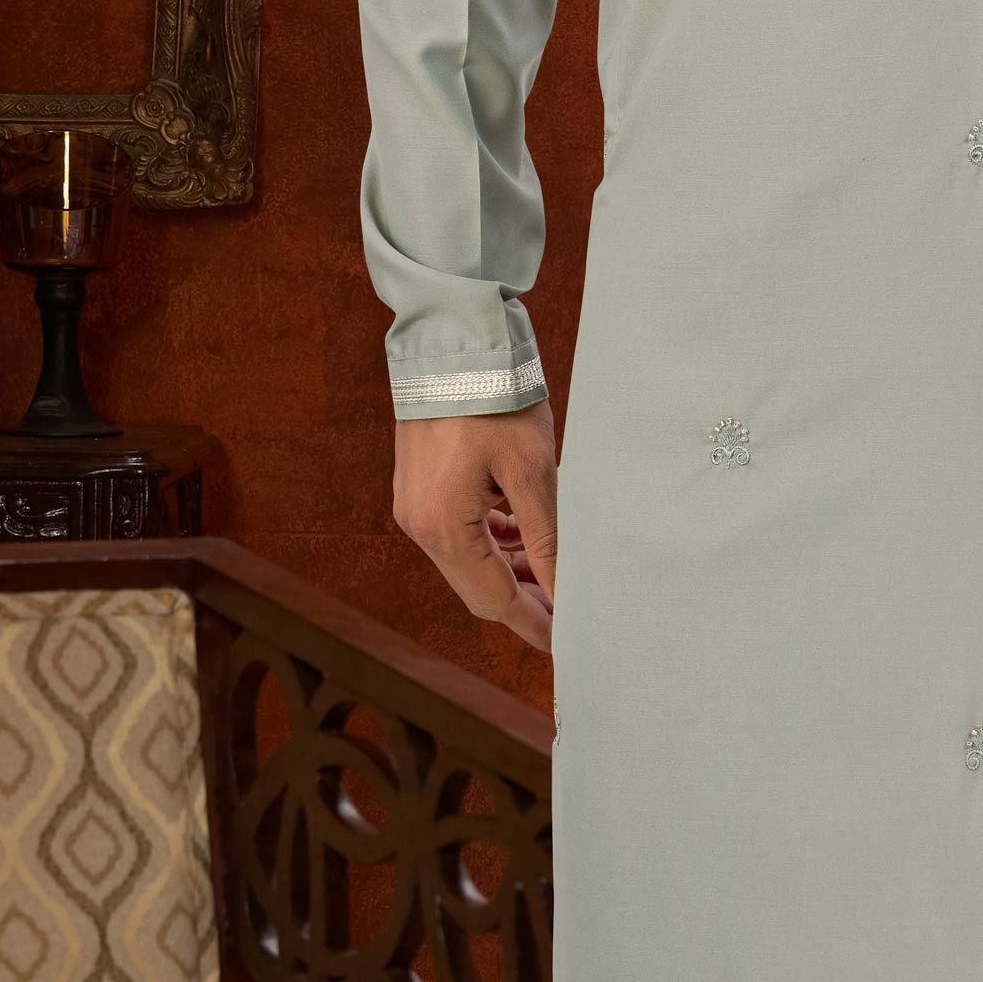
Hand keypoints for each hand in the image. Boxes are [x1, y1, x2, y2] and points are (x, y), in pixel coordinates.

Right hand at [392, 398, 558, 652]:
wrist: (452, 342)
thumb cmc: (494, 399)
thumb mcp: (531, 470)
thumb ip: (546, 537)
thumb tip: (564, 590)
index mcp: (444, 530)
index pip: (495, 600)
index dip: (534, 622)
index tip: (568, 639)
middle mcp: (420, 527)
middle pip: (477, 587)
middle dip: (523, 600)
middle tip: (568, 607)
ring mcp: (415, 507)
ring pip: (467, 561)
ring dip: (508, 569)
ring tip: (553, 568)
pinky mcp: (419, 488)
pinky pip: (457, 532)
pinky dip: (490, 540)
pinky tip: (522, 533)